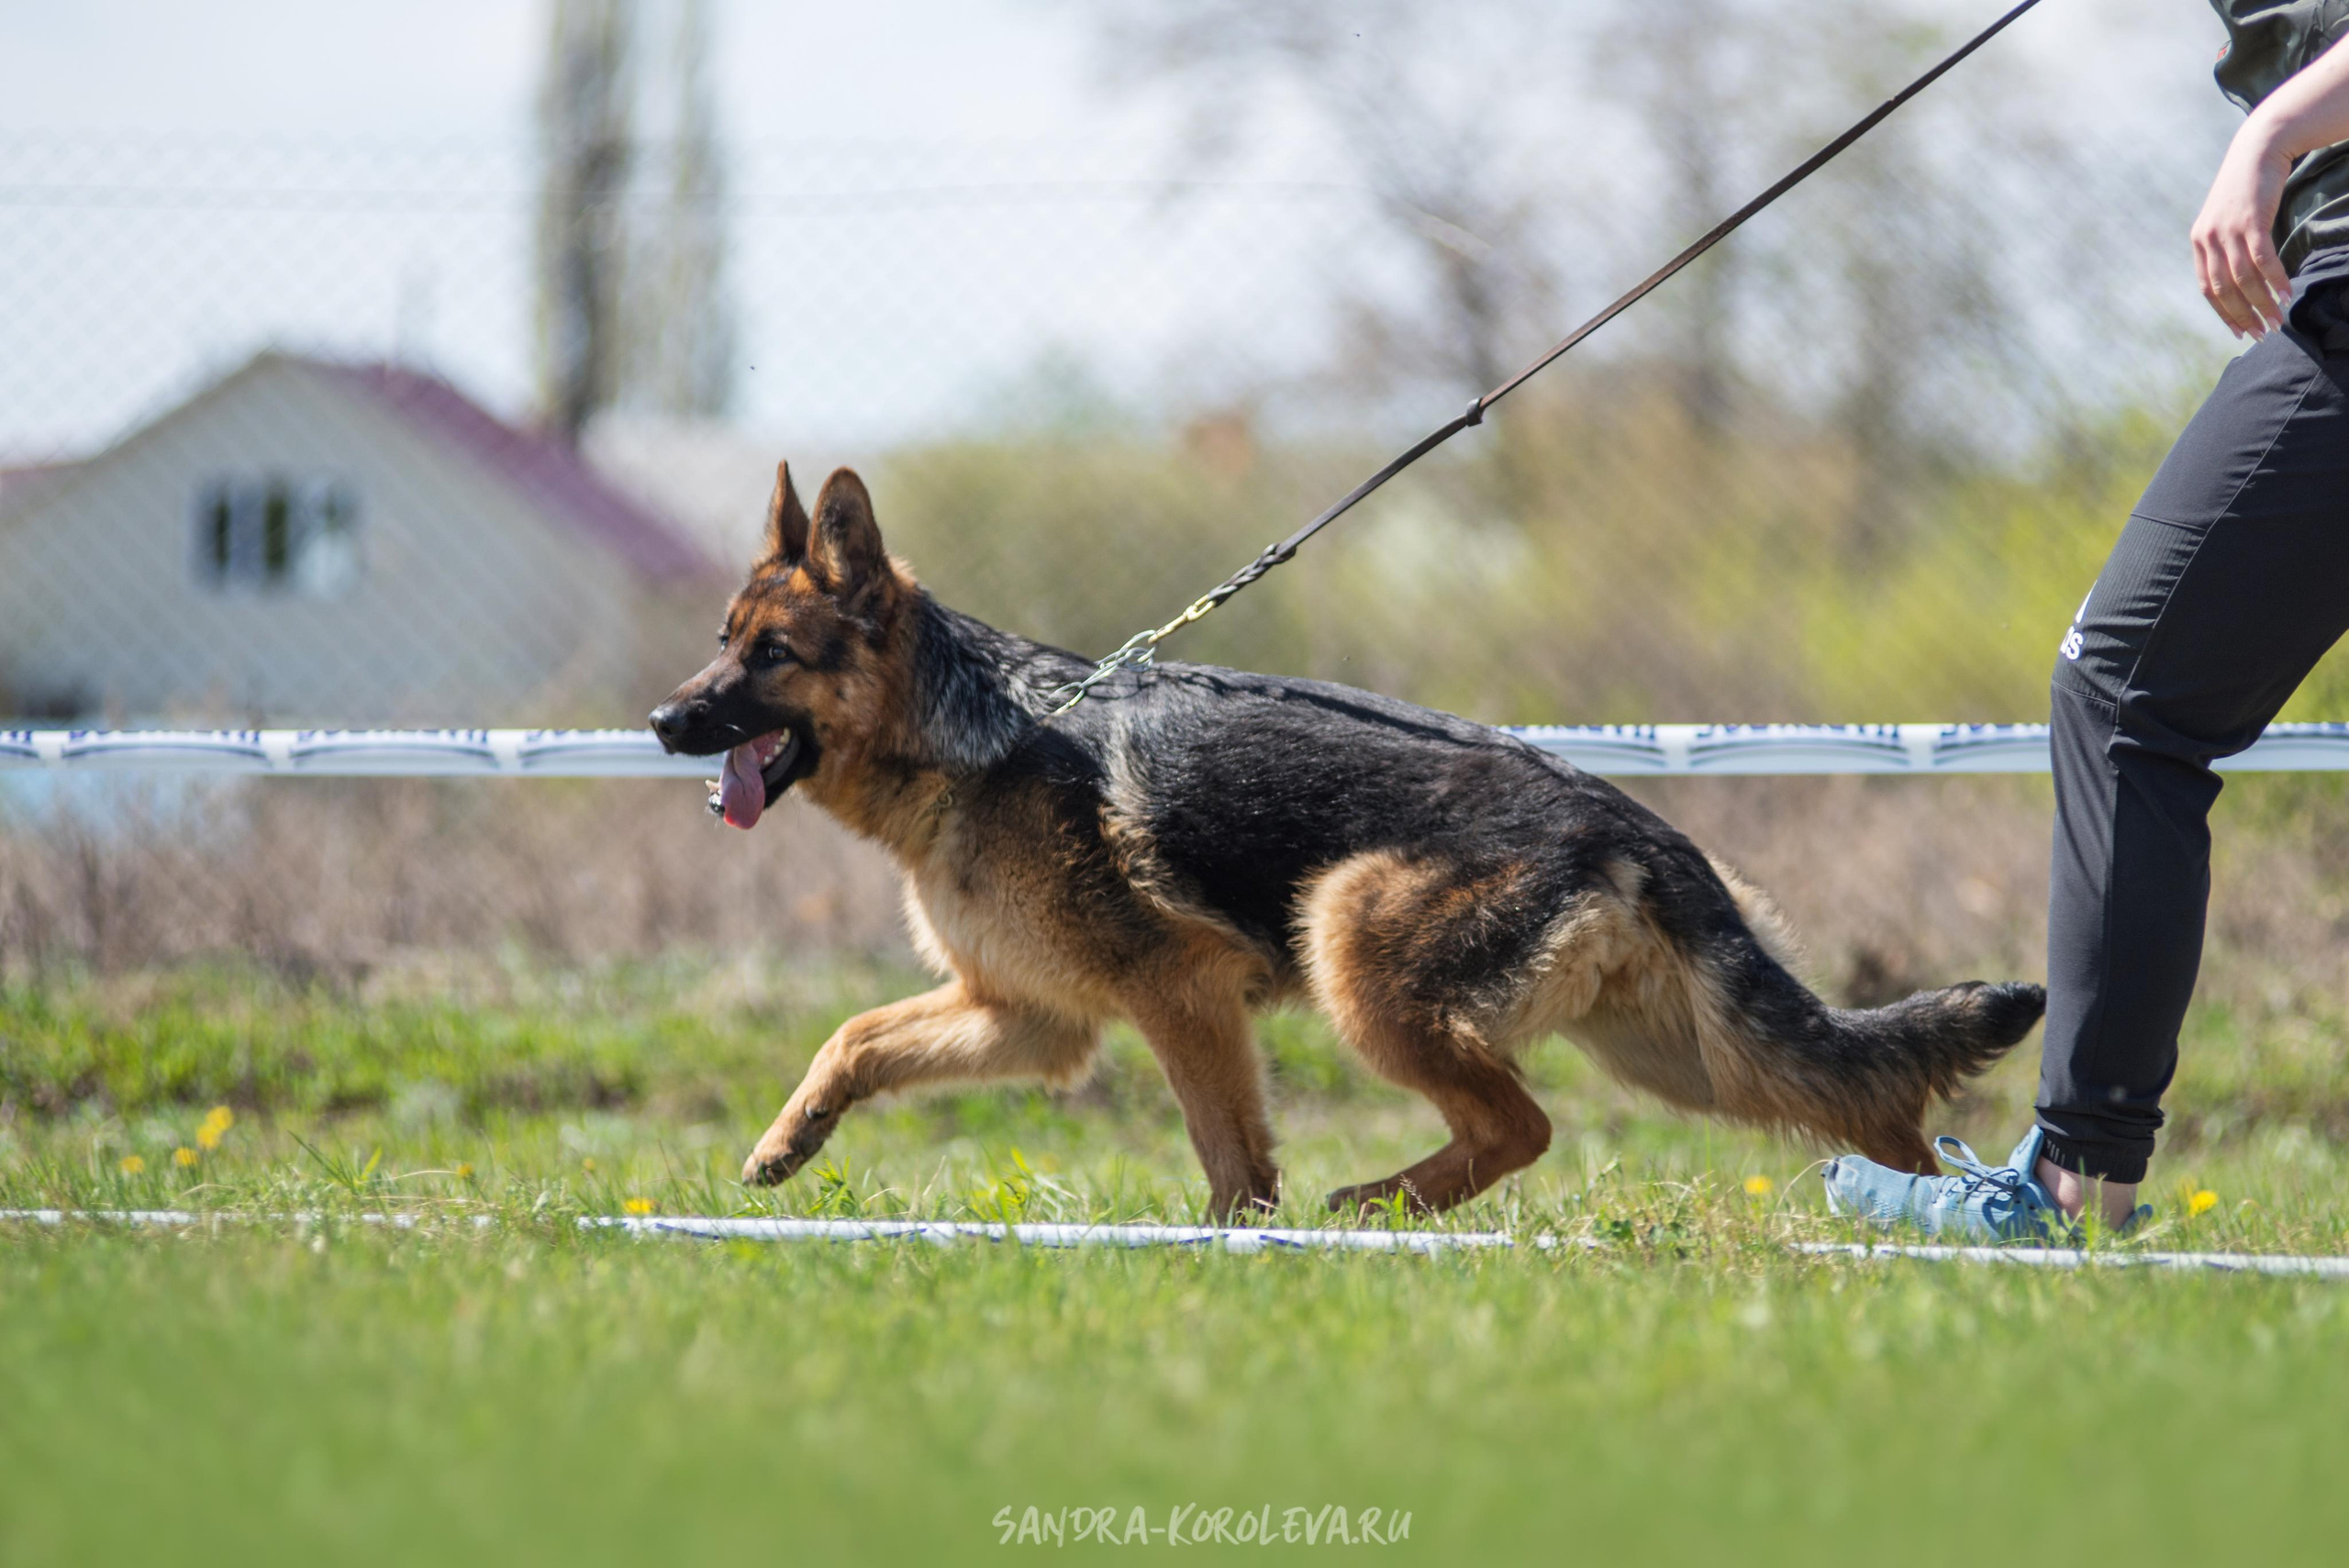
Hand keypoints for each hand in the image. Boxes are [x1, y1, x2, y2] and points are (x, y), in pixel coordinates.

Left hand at [2192, 120, 2294, 337]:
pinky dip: (2274, 279)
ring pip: (2243, 279)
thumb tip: (2242, 278)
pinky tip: (2286, 293)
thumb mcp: (2229, 219)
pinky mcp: (2251, 221)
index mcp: (2199, 242)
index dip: (2223, 313)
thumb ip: (2228, 246)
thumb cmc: (2248, 187)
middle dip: (2244, 315)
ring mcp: (2227, 230)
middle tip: (2262, 334)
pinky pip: (2262, 259)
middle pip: (2224, 289)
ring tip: (2278, 320)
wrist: (2259, 149)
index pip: (2207, 289)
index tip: (2239, 332)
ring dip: (2262, 303)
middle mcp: (2208, 239)